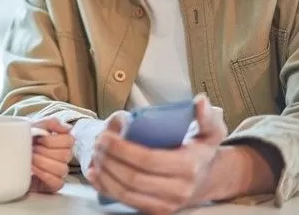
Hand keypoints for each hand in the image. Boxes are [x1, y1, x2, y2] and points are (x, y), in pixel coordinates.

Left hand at [30, 118, 73, 193]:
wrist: (8, 154)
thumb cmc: (24, 139)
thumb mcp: (34, 126)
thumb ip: (50, 123)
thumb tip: (67, 128)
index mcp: (62, 141)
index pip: (69, 140)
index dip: (53, 140)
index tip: (39, 139)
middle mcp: (64, 156)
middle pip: (65, 155)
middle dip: (45, 151)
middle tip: (32, 149)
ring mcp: (60, 171)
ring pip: (62, 169)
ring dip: (43, 162)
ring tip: (30, 158)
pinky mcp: (54, 184)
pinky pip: (57, 182)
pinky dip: (44, 175)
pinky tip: (32, 169)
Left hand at [88, 95, 227, 213]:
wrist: (208, 180)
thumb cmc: (201, 150)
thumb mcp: (210, 131)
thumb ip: (205, 116)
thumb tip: (200, 102)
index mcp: (188, 167)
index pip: (147, 160)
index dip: (121, 149)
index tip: (105, 136)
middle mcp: (178, 191)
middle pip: (132, 178)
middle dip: (108, 159)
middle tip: (97, 143)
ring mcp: (166, 205)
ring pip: (126, 193)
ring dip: (104, 173)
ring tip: (95, 154)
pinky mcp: (155, 212)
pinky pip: (125, 203)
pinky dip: (105, 188)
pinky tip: (95, 173)